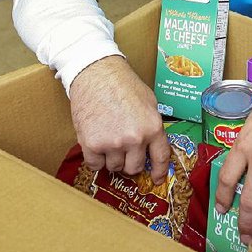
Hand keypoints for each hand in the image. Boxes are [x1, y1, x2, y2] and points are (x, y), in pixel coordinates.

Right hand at [69, 55, 170, 183]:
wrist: (96, 73)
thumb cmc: (122, 83)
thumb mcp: (149, 101)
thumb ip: (152, 125)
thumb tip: (154, 145)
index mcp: (153, 127)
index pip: (160, 158)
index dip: (158, 171)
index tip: (155, 178)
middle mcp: (135, 139)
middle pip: (134, 167)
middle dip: (130, 161)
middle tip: (123, 149)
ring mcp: (113, 143)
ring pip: (114, 167)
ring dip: (111, 158)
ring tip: (108, 137)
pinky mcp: (91, 144)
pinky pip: (95, 165)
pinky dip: (95, 158)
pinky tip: (96, 143)